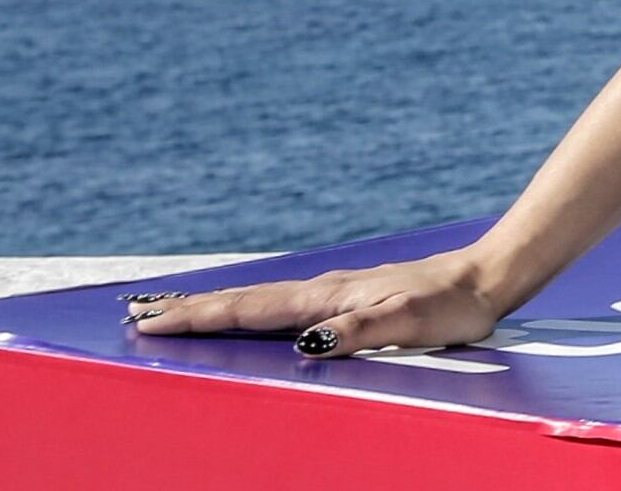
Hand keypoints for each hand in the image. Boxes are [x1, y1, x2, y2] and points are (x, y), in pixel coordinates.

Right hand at [128, 246, 514, 358]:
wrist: (483, 279)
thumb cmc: (450, 307)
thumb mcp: (408, 324)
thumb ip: (359, 331)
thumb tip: (305, 341)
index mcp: (327, 297)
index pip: (250, 309)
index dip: (199, 318)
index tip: (150, 322)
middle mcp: (322, 291)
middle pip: (243, 301)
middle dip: (190, 310)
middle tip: (137, 314)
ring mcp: (332, 293)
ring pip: (259, 302)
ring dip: (214, 307)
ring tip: (173, 312)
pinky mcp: (346, 299)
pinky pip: (281, 306)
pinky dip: (248, 309)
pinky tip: (246, 316)